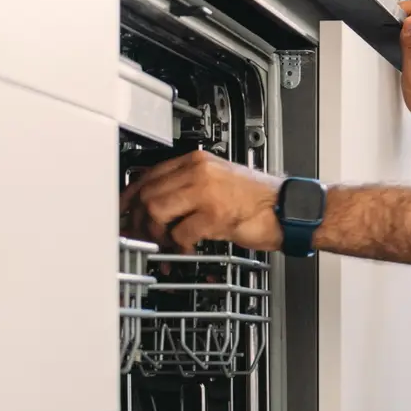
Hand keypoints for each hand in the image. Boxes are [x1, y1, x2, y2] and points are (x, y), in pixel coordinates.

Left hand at [120, 151, 284, 252]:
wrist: (289, 209)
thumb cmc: (258, 200)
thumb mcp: (219, 181)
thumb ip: (187, 187)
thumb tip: (153, 205)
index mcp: (197, 161)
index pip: (148, 174)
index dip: (129, 197)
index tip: (122, 212)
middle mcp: (199, 171)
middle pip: (146, 193)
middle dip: (136, 220)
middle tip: (139, 236)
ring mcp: (206, 192)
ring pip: (155, 211)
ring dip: (155, 234)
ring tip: (166, 243)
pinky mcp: (215, 214)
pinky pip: (179, 233)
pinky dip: (178, 246)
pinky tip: (186, 249)